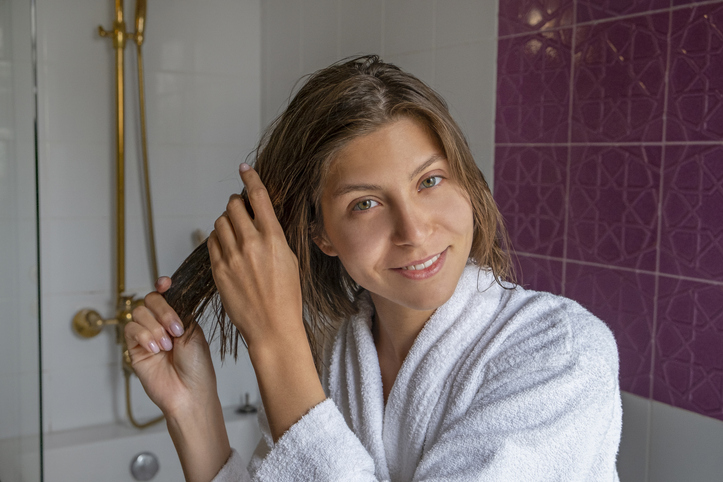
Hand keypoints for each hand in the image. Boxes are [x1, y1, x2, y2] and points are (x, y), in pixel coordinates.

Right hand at [125, 277, 217, 416]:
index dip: (164, 286)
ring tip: (167, 346)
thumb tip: (168, 291)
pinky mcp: (135, 348)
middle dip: (163, 311)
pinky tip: (155, 349)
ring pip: (139, 313)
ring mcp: (148, 335)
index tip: (165, 284)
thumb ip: (180, 312)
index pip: (167, 294)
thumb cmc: (197, 367)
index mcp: (180, 317)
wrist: (189, 392)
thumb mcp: (194, 333)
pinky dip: (144, 336)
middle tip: (175, 330)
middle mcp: (162, 324)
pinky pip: (131, 329)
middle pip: (151, 300)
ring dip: (154, 328)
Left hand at [208, 163, 304, 352]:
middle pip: (234, 206)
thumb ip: (274, 236)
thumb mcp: (289, 259)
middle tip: (241, 210)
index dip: (250, 178)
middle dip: (236, 204)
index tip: (245, 169)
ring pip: (220, 222)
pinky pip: (211, 241)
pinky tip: (227, 247)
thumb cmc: (286, 296)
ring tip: (235, 233)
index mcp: (273, 238)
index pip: (258, 197)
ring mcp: (231, 256)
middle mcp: (250, 243)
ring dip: (226, 221)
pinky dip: (217, 239)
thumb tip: (263, 219)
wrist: (272, 326)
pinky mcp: (218, 269)